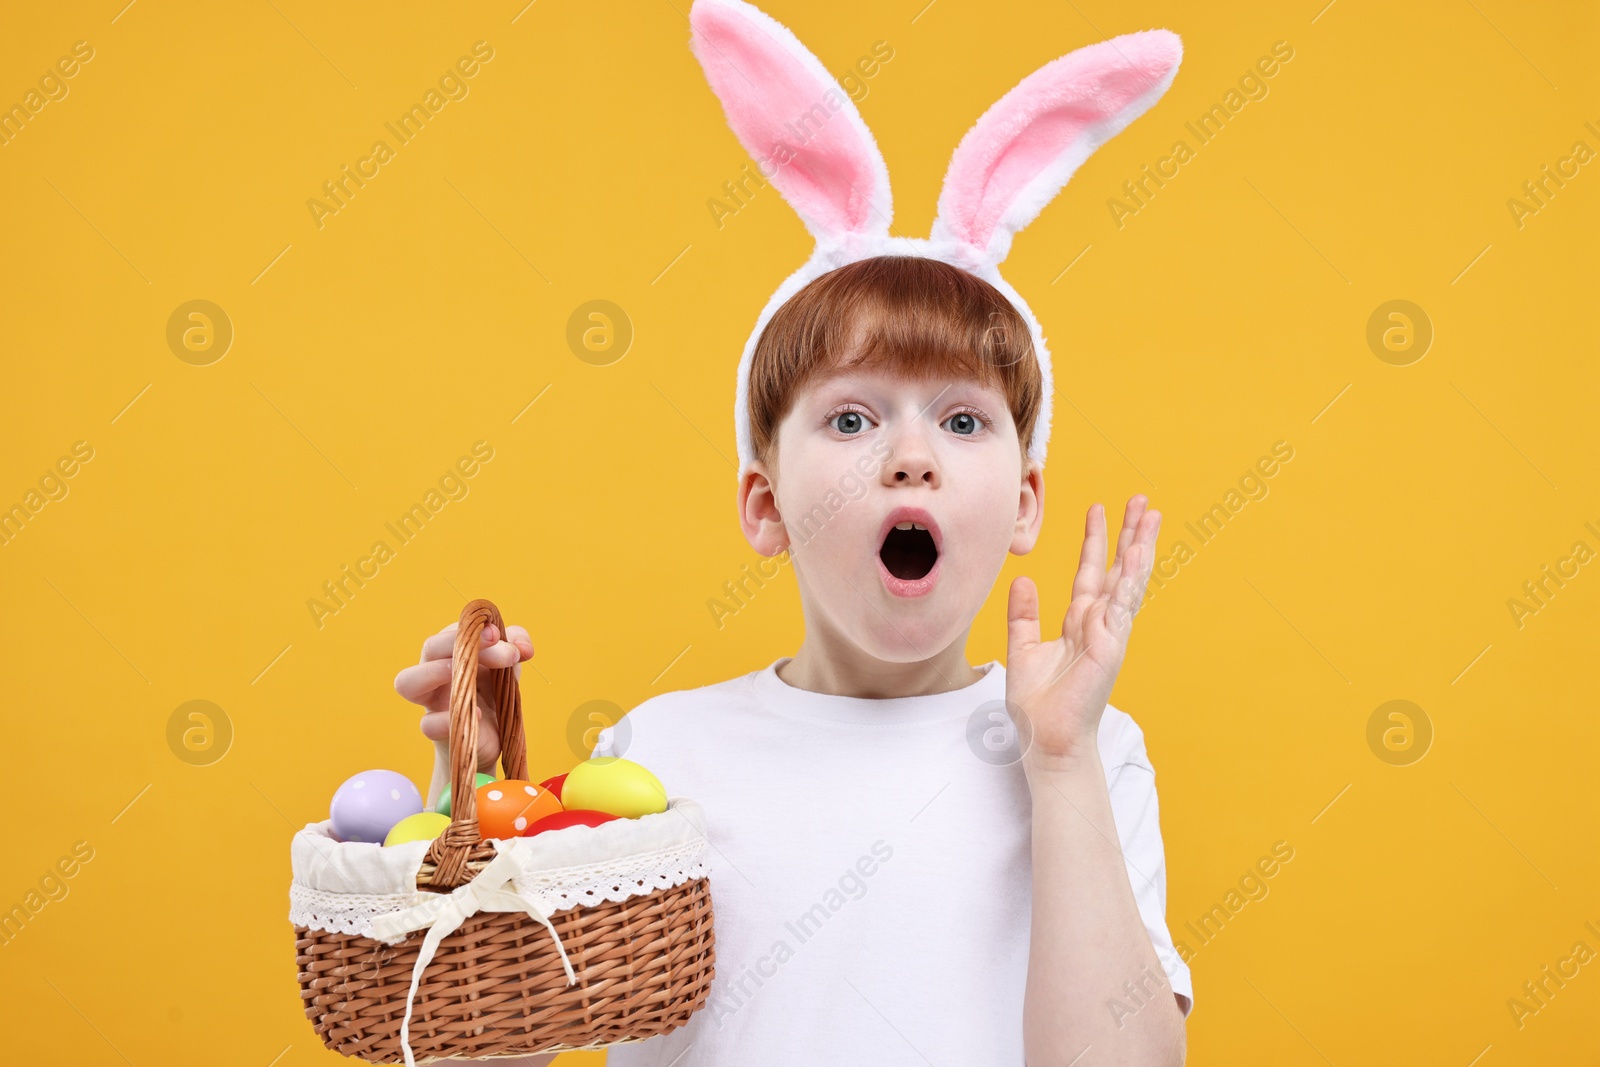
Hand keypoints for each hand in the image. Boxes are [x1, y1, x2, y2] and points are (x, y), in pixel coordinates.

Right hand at [393, 620, 532, 773]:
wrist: (492, 737)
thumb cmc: (493, 692)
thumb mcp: (508, 665)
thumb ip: (516, 644)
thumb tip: (524, 647)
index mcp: (452, 651)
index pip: (455, 630)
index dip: (474, 628)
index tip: (497, 634)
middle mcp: (435, 672)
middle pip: (430, 647)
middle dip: (462, 643)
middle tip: (503, 653)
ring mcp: (432, 701)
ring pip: (407, 682)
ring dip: (434, 672)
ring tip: (465, 674)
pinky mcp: (437, 730)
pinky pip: (428, 723)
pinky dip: (447, 719)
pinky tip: (478, 716)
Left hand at [1006, 496, 1159, 766]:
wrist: (1046, 742)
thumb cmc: (1038, 706)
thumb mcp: (1023, 649)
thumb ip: (1023, 614)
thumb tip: (1022, 579)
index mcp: (1079, 623)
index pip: (1091, 572)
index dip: (1095, 540)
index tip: (1099, 508)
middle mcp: (1099, 625)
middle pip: (1119, 570)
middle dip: (1130, 534)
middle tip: (1143, 500)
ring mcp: (1109, 635)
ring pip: (1129, 582)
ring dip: (1141, 548)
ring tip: (1151, 515)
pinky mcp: (1111, 647)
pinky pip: (1122, 606)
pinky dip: (1131, 579)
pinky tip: (1139, 553)